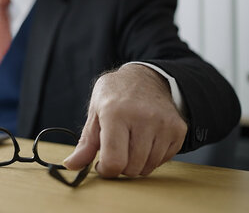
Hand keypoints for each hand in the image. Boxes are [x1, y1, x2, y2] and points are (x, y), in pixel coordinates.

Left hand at [63, 64, 186, 177]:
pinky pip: (163, 160)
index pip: (114, 160)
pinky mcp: (178, 129)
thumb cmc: (115, 96)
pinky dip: (152, 158)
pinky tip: (145, 140)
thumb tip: (70, 165)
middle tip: (116, 151)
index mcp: (116, 113)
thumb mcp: (95, 113)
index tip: (101, 163)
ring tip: (129, 144)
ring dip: (136, 163)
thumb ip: (85, 143)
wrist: (145, 78)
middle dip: (120, 167)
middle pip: (131, 168)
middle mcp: (142, 118)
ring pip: (148, 167)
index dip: (105, 170)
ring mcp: (164, 124)